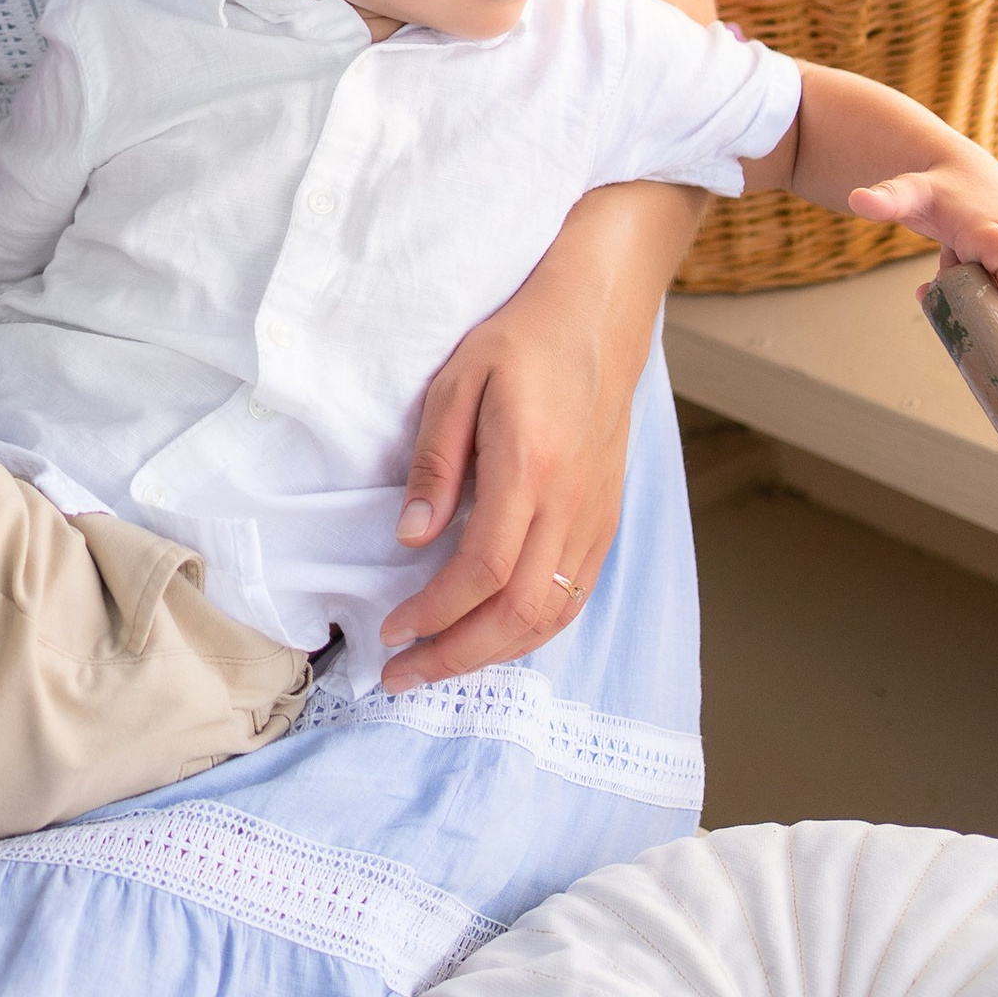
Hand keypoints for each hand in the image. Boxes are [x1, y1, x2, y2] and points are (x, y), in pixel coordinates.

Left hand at [376, 263, 635, 687]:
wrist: (596, 321)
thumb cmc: (519, 343)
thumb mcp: (456, 384)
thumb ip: (434, 465)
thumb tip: (411, 539)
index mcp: (529, 468)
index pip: (481, 570)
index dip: (434, 613)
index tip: (392, 631)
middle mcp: (570, 504)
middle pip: (518, 612)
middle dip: (456, 656)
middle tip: (403, 675)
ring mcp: (596, 517)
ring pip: (550, 615)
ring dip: (492, 653)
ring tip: (440, 663)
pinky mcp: (606, 521)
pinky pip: (572, 597)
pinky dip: (531, 630)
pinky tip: (492, 635)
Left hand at [850, 160, 997, 310]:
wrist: (964, 171)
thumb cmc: (935, 187)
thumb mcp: (908, 192)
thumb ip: (886, 200)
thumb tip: (856, 199)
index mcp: (997, 226)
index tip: (992, 306)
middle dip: (981, 296)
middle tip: (948, 268)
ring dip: (985, 290)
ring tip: (960, 258)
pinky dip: (995, 288)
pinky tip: (971, 265)